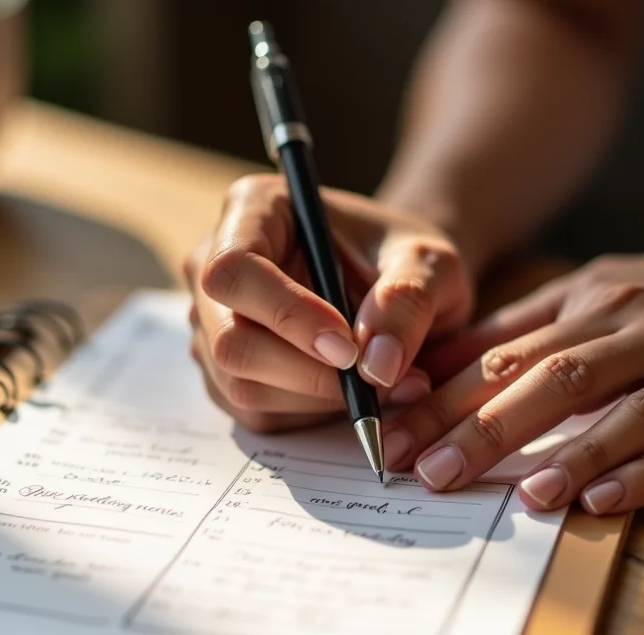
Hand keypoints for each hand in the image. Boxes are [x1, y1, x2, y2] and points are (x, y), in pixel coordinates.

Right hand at [184, 174, 473, 431]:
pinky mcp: (225, 371)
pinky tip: (348, 389)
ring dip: (316, 399)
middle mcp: (216, 266)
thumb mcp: (430, 264)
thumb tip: (376, 366)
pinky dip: (310, 414)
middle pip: (230, 341)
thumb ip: (408, 300)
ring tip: (377, 381)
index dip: (286, 315)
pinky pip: (256, 413)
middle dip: (307, 373)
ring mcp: (213, 323)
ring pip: (241, 386)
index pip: (235, 269)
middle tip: (374, 378)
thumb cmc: (403, 262)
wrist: (394, 288)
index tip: (347, 346)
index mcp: (252, 209)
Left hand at [384, 245, 643, 513]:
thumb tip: (438, 363)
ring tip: (522, 495)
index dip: (441, 398)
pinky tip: (605, 500)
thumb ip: (518, 329)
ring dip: (570, 452)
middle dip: (482, 428)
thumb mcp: (587, 293)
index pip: (500, 355)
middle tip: (427, 471)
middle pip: (549, 379)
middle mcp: (633, 328)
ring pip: (623, 408)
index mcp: (587, 303)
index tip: (392, 435)